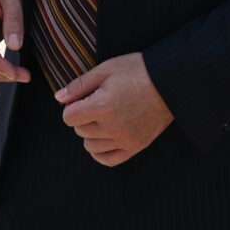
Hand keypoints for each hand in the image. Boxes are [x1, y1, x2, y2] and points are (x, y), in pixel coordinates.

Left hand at [56, 53, 174, 167]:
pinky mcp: (136, 146)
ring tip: (103, 118)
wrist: (170, 82)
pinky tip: (104, 138)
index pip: (69, 117)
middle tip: (97, 103)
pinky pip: (108, 159)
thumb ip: (79, 85)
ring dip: (91, 133)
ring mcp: (125, 139)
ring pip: (91, 146)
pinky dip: (100, 151)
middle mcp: (112, 127)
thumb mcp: (106, 69)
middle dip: (83, 117)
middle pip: (80, 131)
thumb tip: (58, 98)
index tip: (83, 97)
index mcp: (102, 106)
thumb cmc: (137, 71)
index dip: (72, 106)